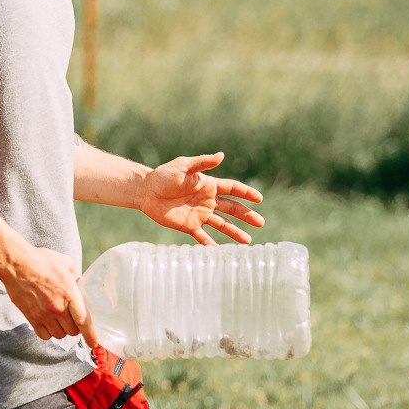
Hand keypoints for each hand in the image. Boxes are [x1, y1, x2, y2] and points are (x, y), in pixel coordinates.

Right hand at [0, 244, 98, 347]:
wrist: (17, 264)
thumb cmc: (42, 261)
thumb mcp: (66, 263)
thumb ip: (76, 278)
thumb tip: (81, 287)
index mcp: (70, 293)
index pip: (84, 321)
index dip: (90, 335)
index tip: (94, 343)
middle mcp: (57, 307)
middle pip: (72, 331)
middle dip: (75, 327)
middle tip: (73, 319)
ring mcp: (44, 314)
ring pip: (59, 335)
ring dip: (62, 330)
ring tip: (59, 319)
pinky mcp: (31, 318)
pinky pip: (44, 335)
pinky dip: (48, 332)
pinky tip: (48, 322)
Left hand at [140, 153, 264, 244]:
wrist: (146, 191)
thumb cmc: (164, 175)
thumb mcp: (183, 166)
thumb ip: (202, 163)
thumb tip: (221, 155)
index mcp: (208, 185)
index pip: (232, 189)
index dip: (246, 193)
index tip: (259, 198)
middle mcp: (207, 201)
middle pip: (232, 209)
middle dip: (246, 216)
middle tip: (261, 223)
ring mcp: (199, 214)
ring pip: (222, 225)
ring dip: (234, 232)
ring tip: (248, 242)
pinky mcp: (189, 226)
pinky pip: (203, 237)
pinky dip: (212, 245)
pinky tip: (222, 252)